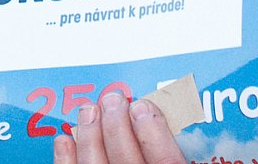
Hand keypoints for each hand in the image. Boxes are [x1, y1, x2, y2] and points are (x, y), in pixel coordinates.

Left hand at [54, 91, 184, 163]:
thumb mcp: (192, 161)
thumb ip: (175, 145)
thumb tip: (168, 114)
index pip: (166, 162)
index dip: (154, 134)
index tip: (143, 108)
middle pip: (127, 163)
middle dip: (116, 127)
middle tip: (113, 100)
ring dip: (90, 137)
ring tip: (89, 110)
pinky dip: (65, 159)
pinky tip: (65, 140)